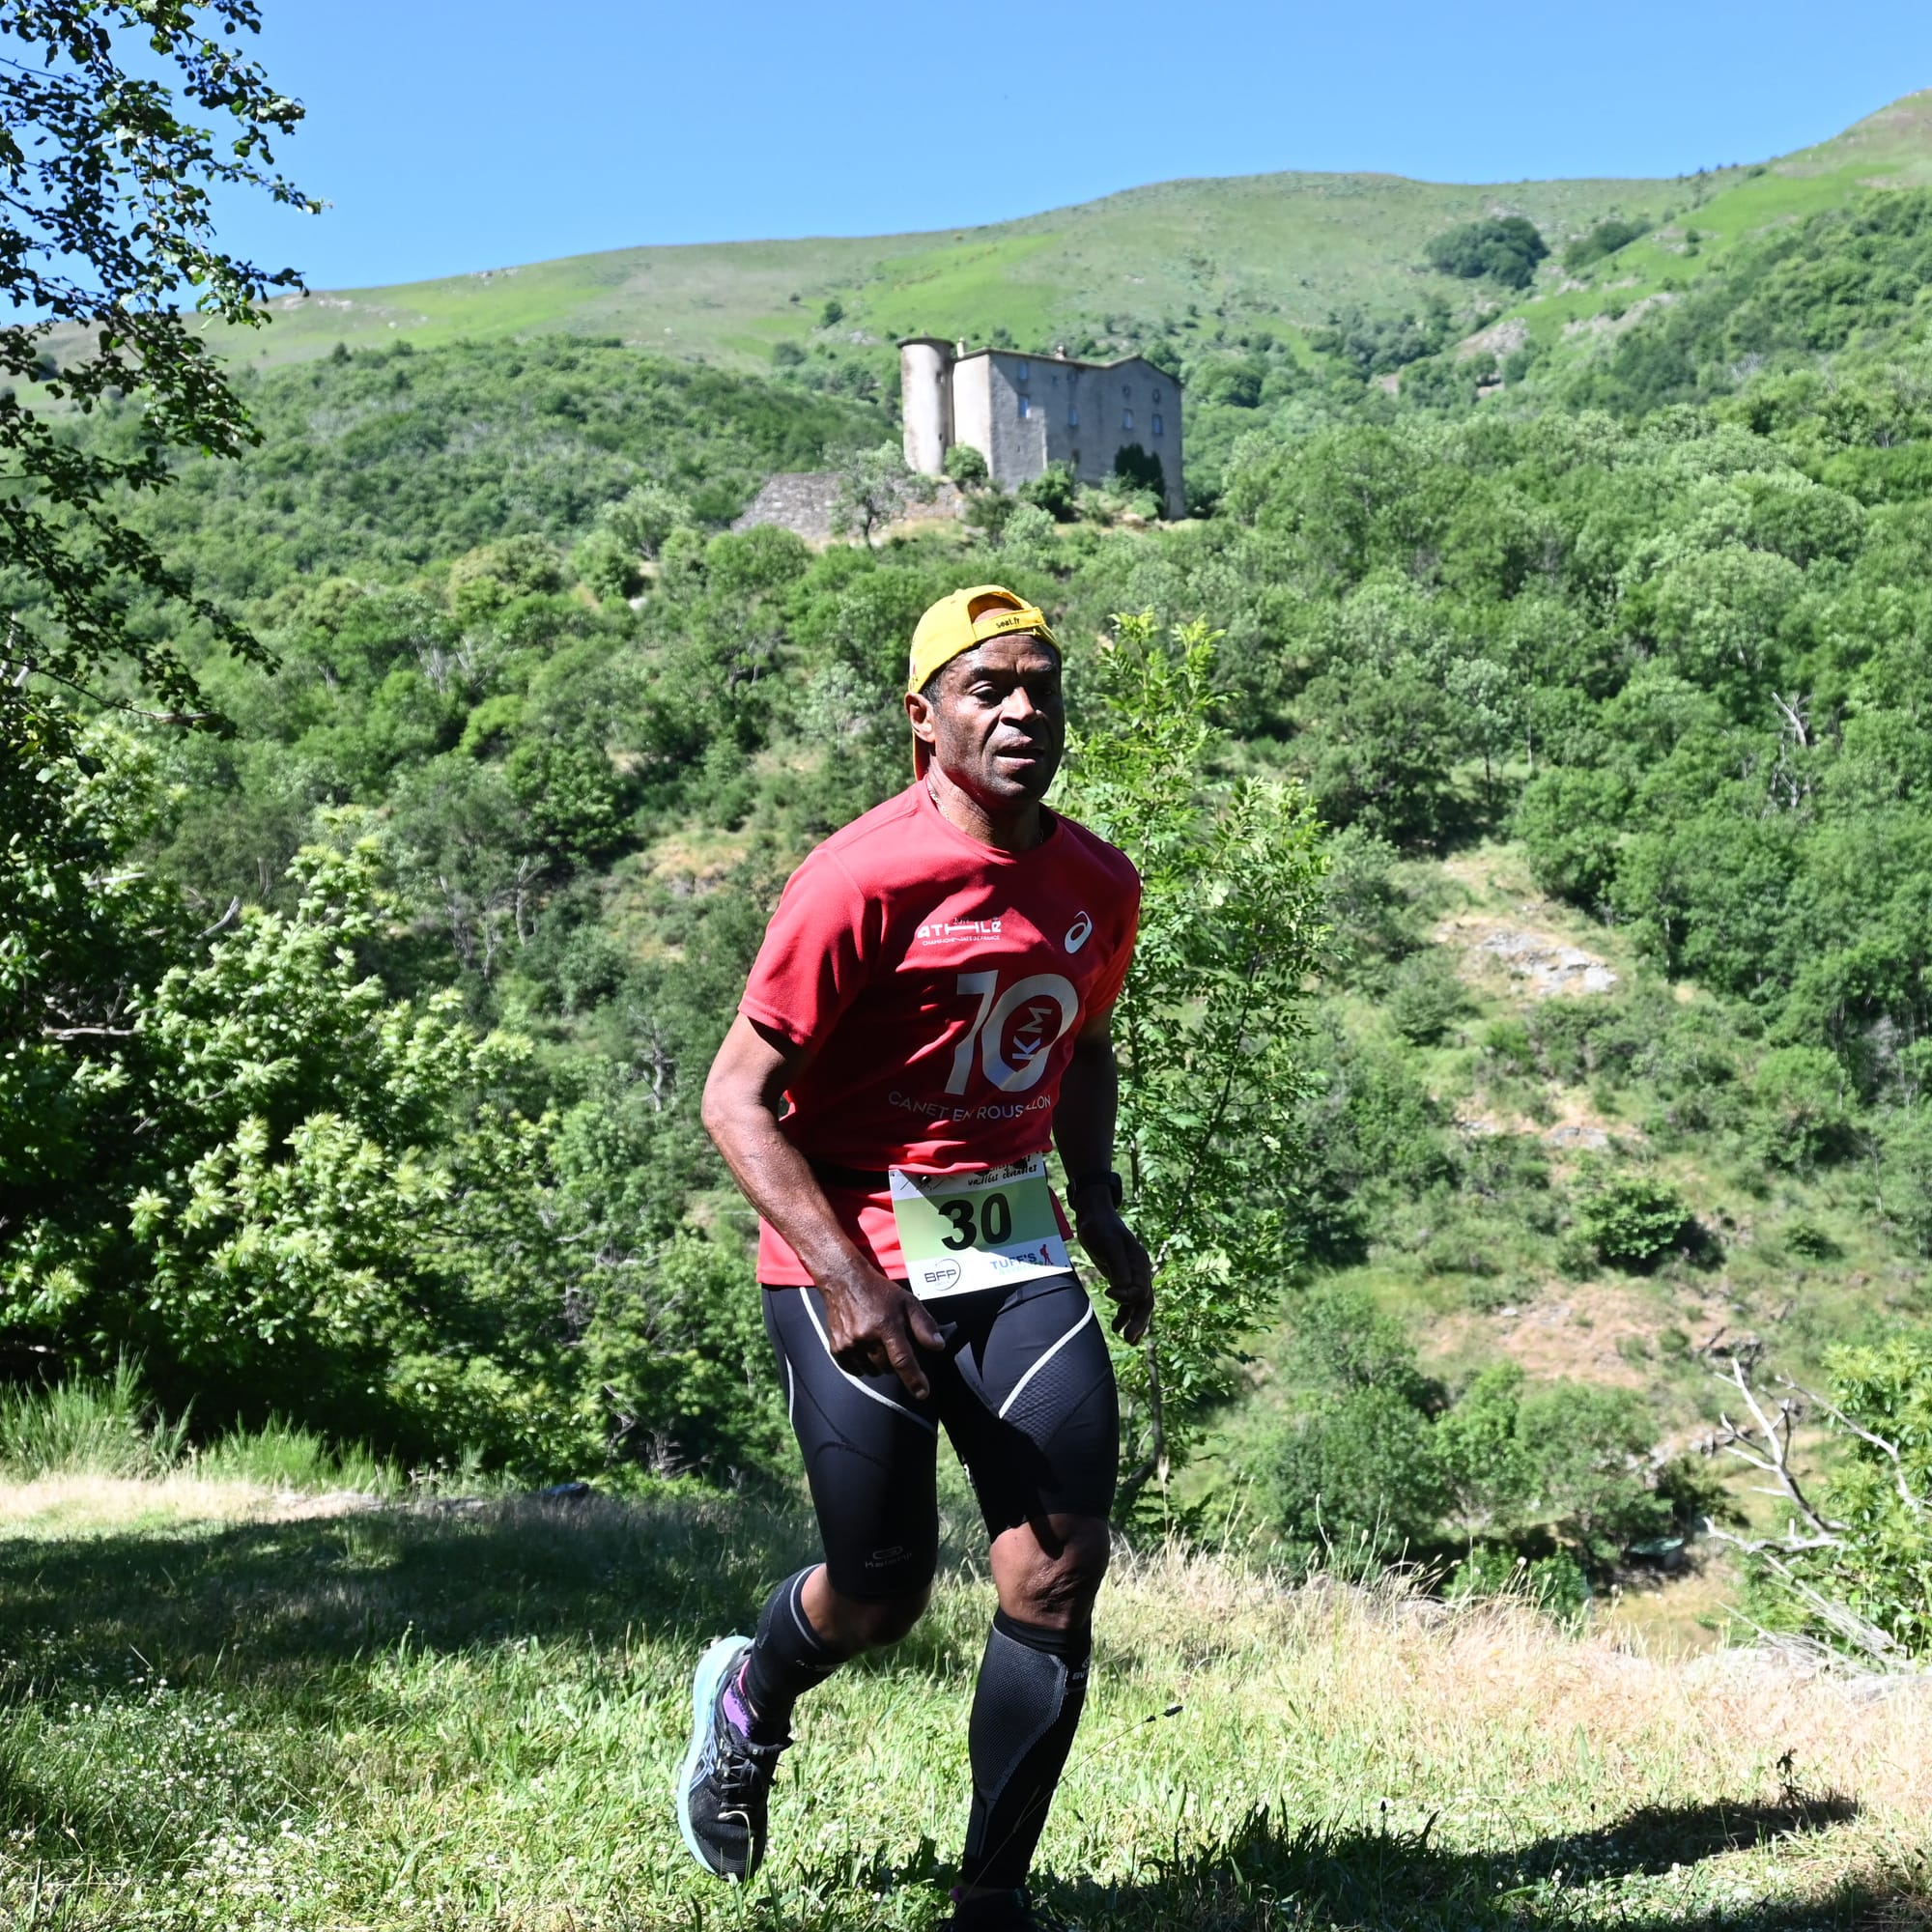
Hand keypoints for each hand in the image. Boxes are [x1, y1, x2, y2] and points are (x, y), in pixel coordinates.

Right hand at [818, 1262, 945, 1400]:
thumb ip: (924, 1325)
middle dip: (895, 1362)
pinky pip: (855, 1370)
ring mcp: (849, 1344)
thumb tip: (938, 1346)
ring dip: (879, 1364)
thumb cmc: (879, 1291)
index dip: (914, 1379)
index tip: (922, 1393)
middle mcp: (866, 1337)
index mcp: (886, 1325)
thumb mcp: (907, 1301)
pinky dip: (863, 1365)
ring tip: (877, 1343)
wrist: (844, 1280)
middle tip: (893, 1344)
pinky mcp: (837, 1349)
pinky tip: (864, 1348)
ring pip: (872, 1371)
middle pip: (888, 1367)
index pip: (902, 1360)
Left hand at [1074, 1205, 1154, 1342]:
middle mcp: (1139, 1271)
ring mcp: (1132, 1275)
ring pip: (1138, 1304)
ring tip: (1128, 1340)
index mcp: (1140, 1262)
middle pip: (1145, 1301)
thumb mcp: (1108, 1245)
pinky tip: (1117, 1326)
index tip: (1109, 1293)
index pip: (1141, 1289)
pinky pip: (1127, 1300)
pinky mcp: (1121, 1277)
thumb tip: (1125, 1291)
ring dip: (1134, 1322)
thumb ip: (1119, 1267)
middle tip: (1130, 1340)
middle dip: (1139, 1321)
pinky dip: (1124, 1314)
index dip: (1127, 1297)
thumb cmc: (1100, 1228)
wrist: (1094, 1216)